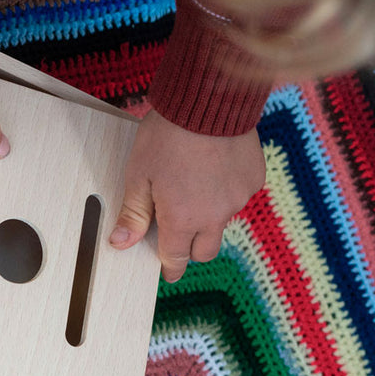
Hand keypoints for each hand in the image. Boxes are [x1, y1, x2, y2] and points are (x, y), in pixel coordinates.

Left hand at [110, 111, 264, 281]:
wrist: (208, 102)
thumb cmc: (167, 137)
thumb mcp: (139, 176)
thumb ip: (134, 213)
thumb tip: (120, 243)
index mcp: (183, 219)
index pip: (176, 258)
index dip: (169, 268)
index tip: (168, 272)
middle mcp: (215, 215)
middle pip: (205, 250)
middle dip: (190, 249)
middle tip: (177, 234)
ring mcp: (239, 198)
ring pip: (222, 221)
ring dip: (208, 215)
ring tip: (192, 186)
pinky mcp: (254, 178)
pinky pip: (238, 195)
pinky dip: (225, 190)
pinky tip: (212, 168)